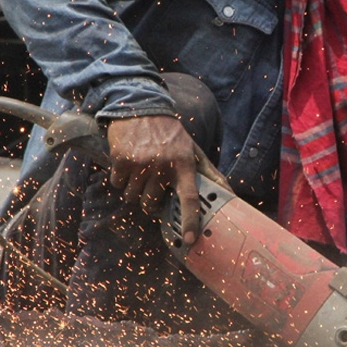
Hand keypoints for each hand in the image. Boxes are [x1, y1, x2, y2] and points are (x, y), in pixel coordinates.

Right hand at [106, 115, 202, 244]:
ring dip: (134, 189)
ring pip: (132, 197)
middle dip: (149, 199)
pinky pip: (118, 184)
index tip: (190, 239)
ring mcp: (141, 162)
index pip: (190, 197)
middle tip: (151, 184)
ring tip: (140, 171)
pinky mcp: (121, 159)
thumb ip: (210, 173)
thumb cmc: (170, 134)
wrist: (141, 107)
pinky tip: (128, 162)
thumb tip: (229, 193)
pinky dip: (120, 178)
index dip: (190, 220)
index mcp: (184, 164)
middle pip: (151, 203)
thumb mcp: (192, 150)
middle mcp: (163, 165)